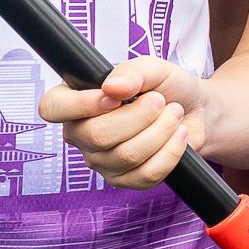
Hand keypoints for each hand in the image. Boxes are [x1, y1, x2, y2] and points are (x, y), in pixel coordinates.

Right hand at [40, 57, 208, 187]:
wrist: (195, 110)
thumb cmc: (166, 86)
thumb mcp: (152, 68)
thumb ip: (131, 72)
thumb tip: (111, 87)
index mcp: (75, 101)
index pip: (52, 108)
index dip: (82, 104)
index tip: (116, 97)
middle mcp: (81, 134)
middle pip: (97, 135)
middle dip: (140, 115)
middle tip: (160, 101)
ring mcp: (101, 162)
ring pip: (127, 155)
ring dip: (161, 130)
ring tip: (174, 114)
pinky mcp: (125, 180)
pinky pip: (146, 174)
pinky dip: (171, 151)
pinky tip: (178, 135)